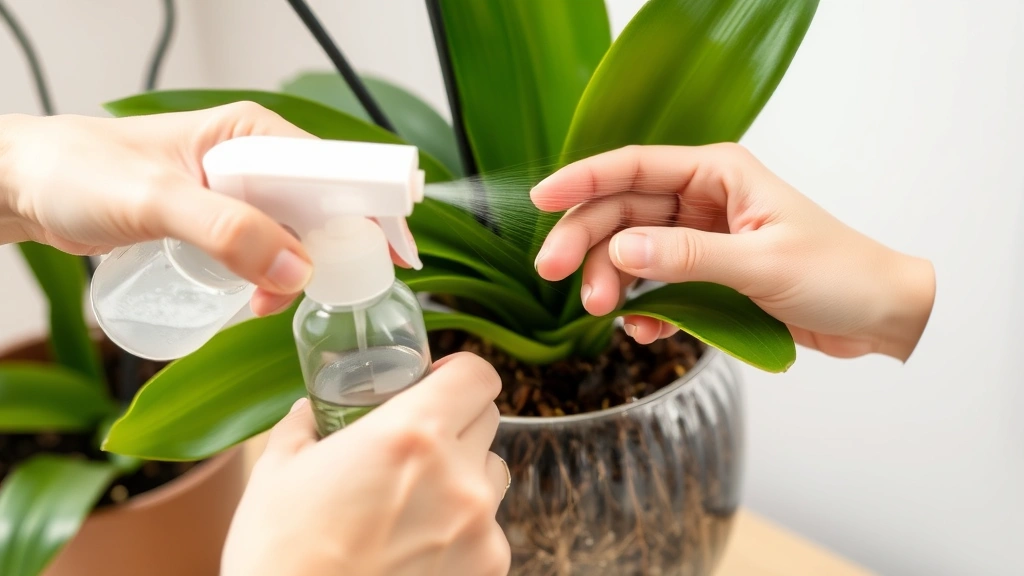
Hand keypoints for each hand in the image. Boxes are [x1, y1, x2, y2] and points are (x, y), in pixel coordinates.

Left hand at [0, 106, 410, 315]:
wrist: (28, 187)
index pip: (336, 170)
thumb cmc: (81, 173)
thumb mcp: (154, 201)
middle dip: (332, 254)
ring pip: (299, 236)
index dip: (373, 211)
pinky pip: (270, 252)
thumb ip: (226, 232)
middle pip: (326, 208)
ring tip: (264, 306)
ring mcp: (242, 192)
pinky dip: (274, 280)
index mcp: (255, 134)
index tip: (397, 255)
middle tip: (328, 294)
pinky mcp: (225, 220)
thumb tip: (298, 269)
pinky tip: (255, 301)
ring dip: (297, 275)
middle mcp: (257, 159)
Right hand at [221, 352, 511, 575]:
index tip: (436, 381)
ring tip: (414, 500)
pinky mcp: (488, 568)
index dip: (458, 373)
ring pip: (491, 475)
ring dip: (464, 474)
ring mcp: (479, 527)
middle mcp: (457, 476)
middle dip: (455, 421)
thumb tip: (313, 410)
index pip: (477, 375)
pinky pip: (488, 529)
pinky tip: (416, 545)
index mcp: (412, 434)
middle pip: (487, 419)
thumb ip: (306, 425)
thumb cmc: (281, 556)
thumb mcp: (277, 472)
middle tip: (415, 443)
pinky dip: (463, 529)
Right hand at [532, 144, 934, 360]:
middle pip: (622, 212)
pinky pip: (657, 288)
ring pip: (632, 253)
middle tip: (556, 275)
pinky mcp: (706, 277)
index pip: (633, 168)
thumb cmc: (838, 274)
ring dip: (611, 281)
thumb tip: (622, 250)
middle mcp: (703, 200)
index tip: (541, 201)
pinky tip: (644, 330)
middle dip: (588, 243)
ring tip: (602, 312)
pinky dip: (644, 309)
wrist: (879, 316)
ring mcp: (701, 240)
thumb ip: (687, 256)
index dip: (582, 181)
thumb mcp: (760, 263)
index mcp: (717, 174)